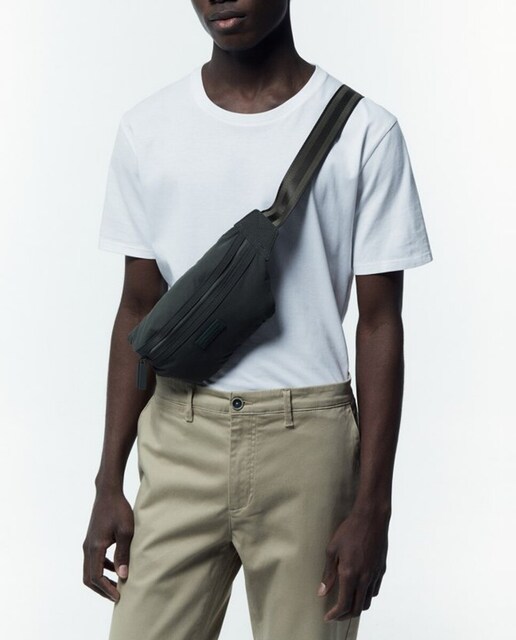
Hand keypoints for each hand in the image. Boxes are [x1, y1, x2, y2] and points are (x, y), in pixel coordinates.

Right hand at [82, 488, 133, 601]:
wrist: (108, 493)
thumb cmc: (119, 509)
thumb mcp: (125, 531)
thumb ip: (123, 553)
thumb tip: (124, 576)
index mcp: (94, 547)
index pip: (96, 577)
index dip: (107, 589)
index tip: (119, 596)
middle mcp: (87, 548)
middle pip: (89, 578)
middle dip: (102, 589)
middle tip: (117, 596)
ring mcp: (88, 544)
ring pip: (90, 570)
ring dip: (102, 580)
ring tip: (118, 585)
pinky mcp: (92, 540)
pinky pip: (93, 561)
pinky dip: (103, 569)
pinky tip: (116, 568)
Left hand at [318, 507, 389, 621]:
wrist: (371, 518)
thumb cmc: (349, 531)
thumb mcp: (332, 550)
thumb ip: (328, 573)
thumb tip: (322, 592)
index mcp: (350, 574)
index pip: (344, 604)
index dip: (335, 614)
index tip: (328, 617)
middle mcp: (365, 578)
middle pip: (357, 608)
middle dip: (345, 615)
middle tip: (335, 614)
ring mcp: (375, 575)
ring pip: (367, 601)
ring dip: (356, 607)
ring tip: (346, 604)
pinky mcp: (381, 569)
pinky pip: (374, 590)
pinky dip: (365, 596)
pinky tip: (358, 589)